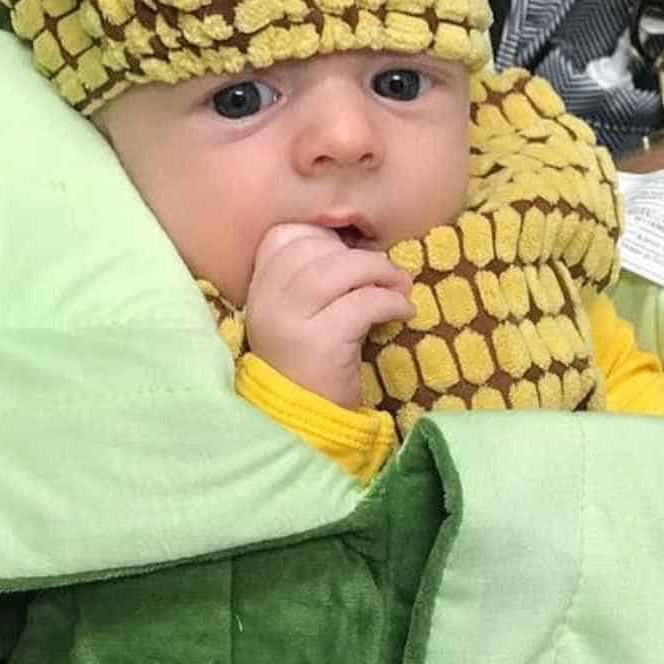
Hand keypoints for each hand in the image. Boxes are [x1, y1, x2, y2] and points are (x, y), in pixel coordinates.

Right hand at [244, 224, 413, 408]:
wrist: (304, 426)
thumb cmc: (308, 369)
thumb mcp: (297, 319)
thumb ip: (309, 282)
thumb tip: (355, 246)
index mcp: (259, 291)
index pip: (283, 237)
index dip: (323, 236)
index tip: (350, 255)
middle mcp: (268, 302)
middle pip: (315, 248)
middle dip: (358, 254)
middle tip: (386, 273)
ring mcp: (291, 321)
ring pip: (338, 269)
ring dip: (379, 271)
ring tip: (400, 287)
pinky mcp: (321, 341)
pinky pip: (363, 303)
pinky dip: (391, 301)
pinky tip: (403, 312)